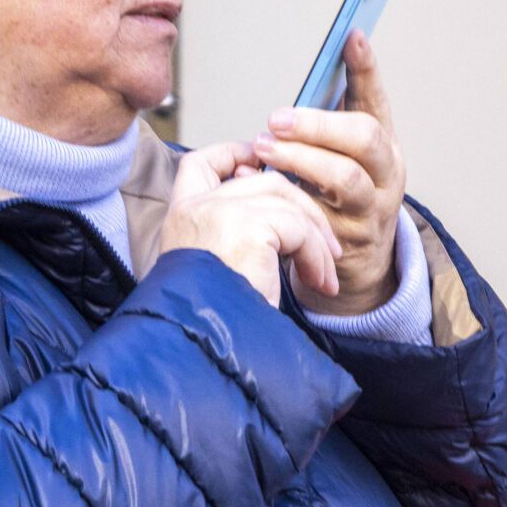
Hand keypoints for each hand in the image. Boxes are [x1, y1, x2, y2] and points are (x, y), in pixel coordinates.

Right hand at [159, 140, 343, 306]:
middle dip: (302, 206)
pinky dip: (317, 256)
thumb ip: (234, 234)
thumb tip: (278, 205)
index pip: (199, 165)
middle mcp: (194, 209)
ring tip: (324, 276)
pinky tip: (319, 282)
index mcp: (180, 219)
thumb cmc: (218, 323)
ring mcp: (219, 213)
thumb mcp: (216, 271)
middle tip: (326, 247)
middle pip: (261, 179)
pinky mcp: (247, 228)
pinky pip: (299, 228)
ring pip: (286, 202)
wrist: (210, 351)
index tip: (262, 169)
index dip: (233, 155)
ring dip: (316, 239)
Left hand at [251, 29, 406, 314]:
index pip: (377, 99)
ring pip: (344, 178)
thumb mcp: (344, 155)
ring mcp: (371, 208)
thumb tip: (301, 79)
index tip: (351, 36)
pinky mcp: (347, 240)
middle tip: (277, 120)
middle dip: (319, 124)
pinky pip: (316, 215)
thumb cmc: (342, 193)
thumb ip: (328, 121)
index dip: (366, 68)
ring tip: (264, 149)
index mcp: (384, 143)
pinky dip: (285, 197)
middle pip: (364, 138)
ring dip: (301, 159)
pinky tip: (257, 184)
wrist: (359, 262)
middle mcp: (386, 173)